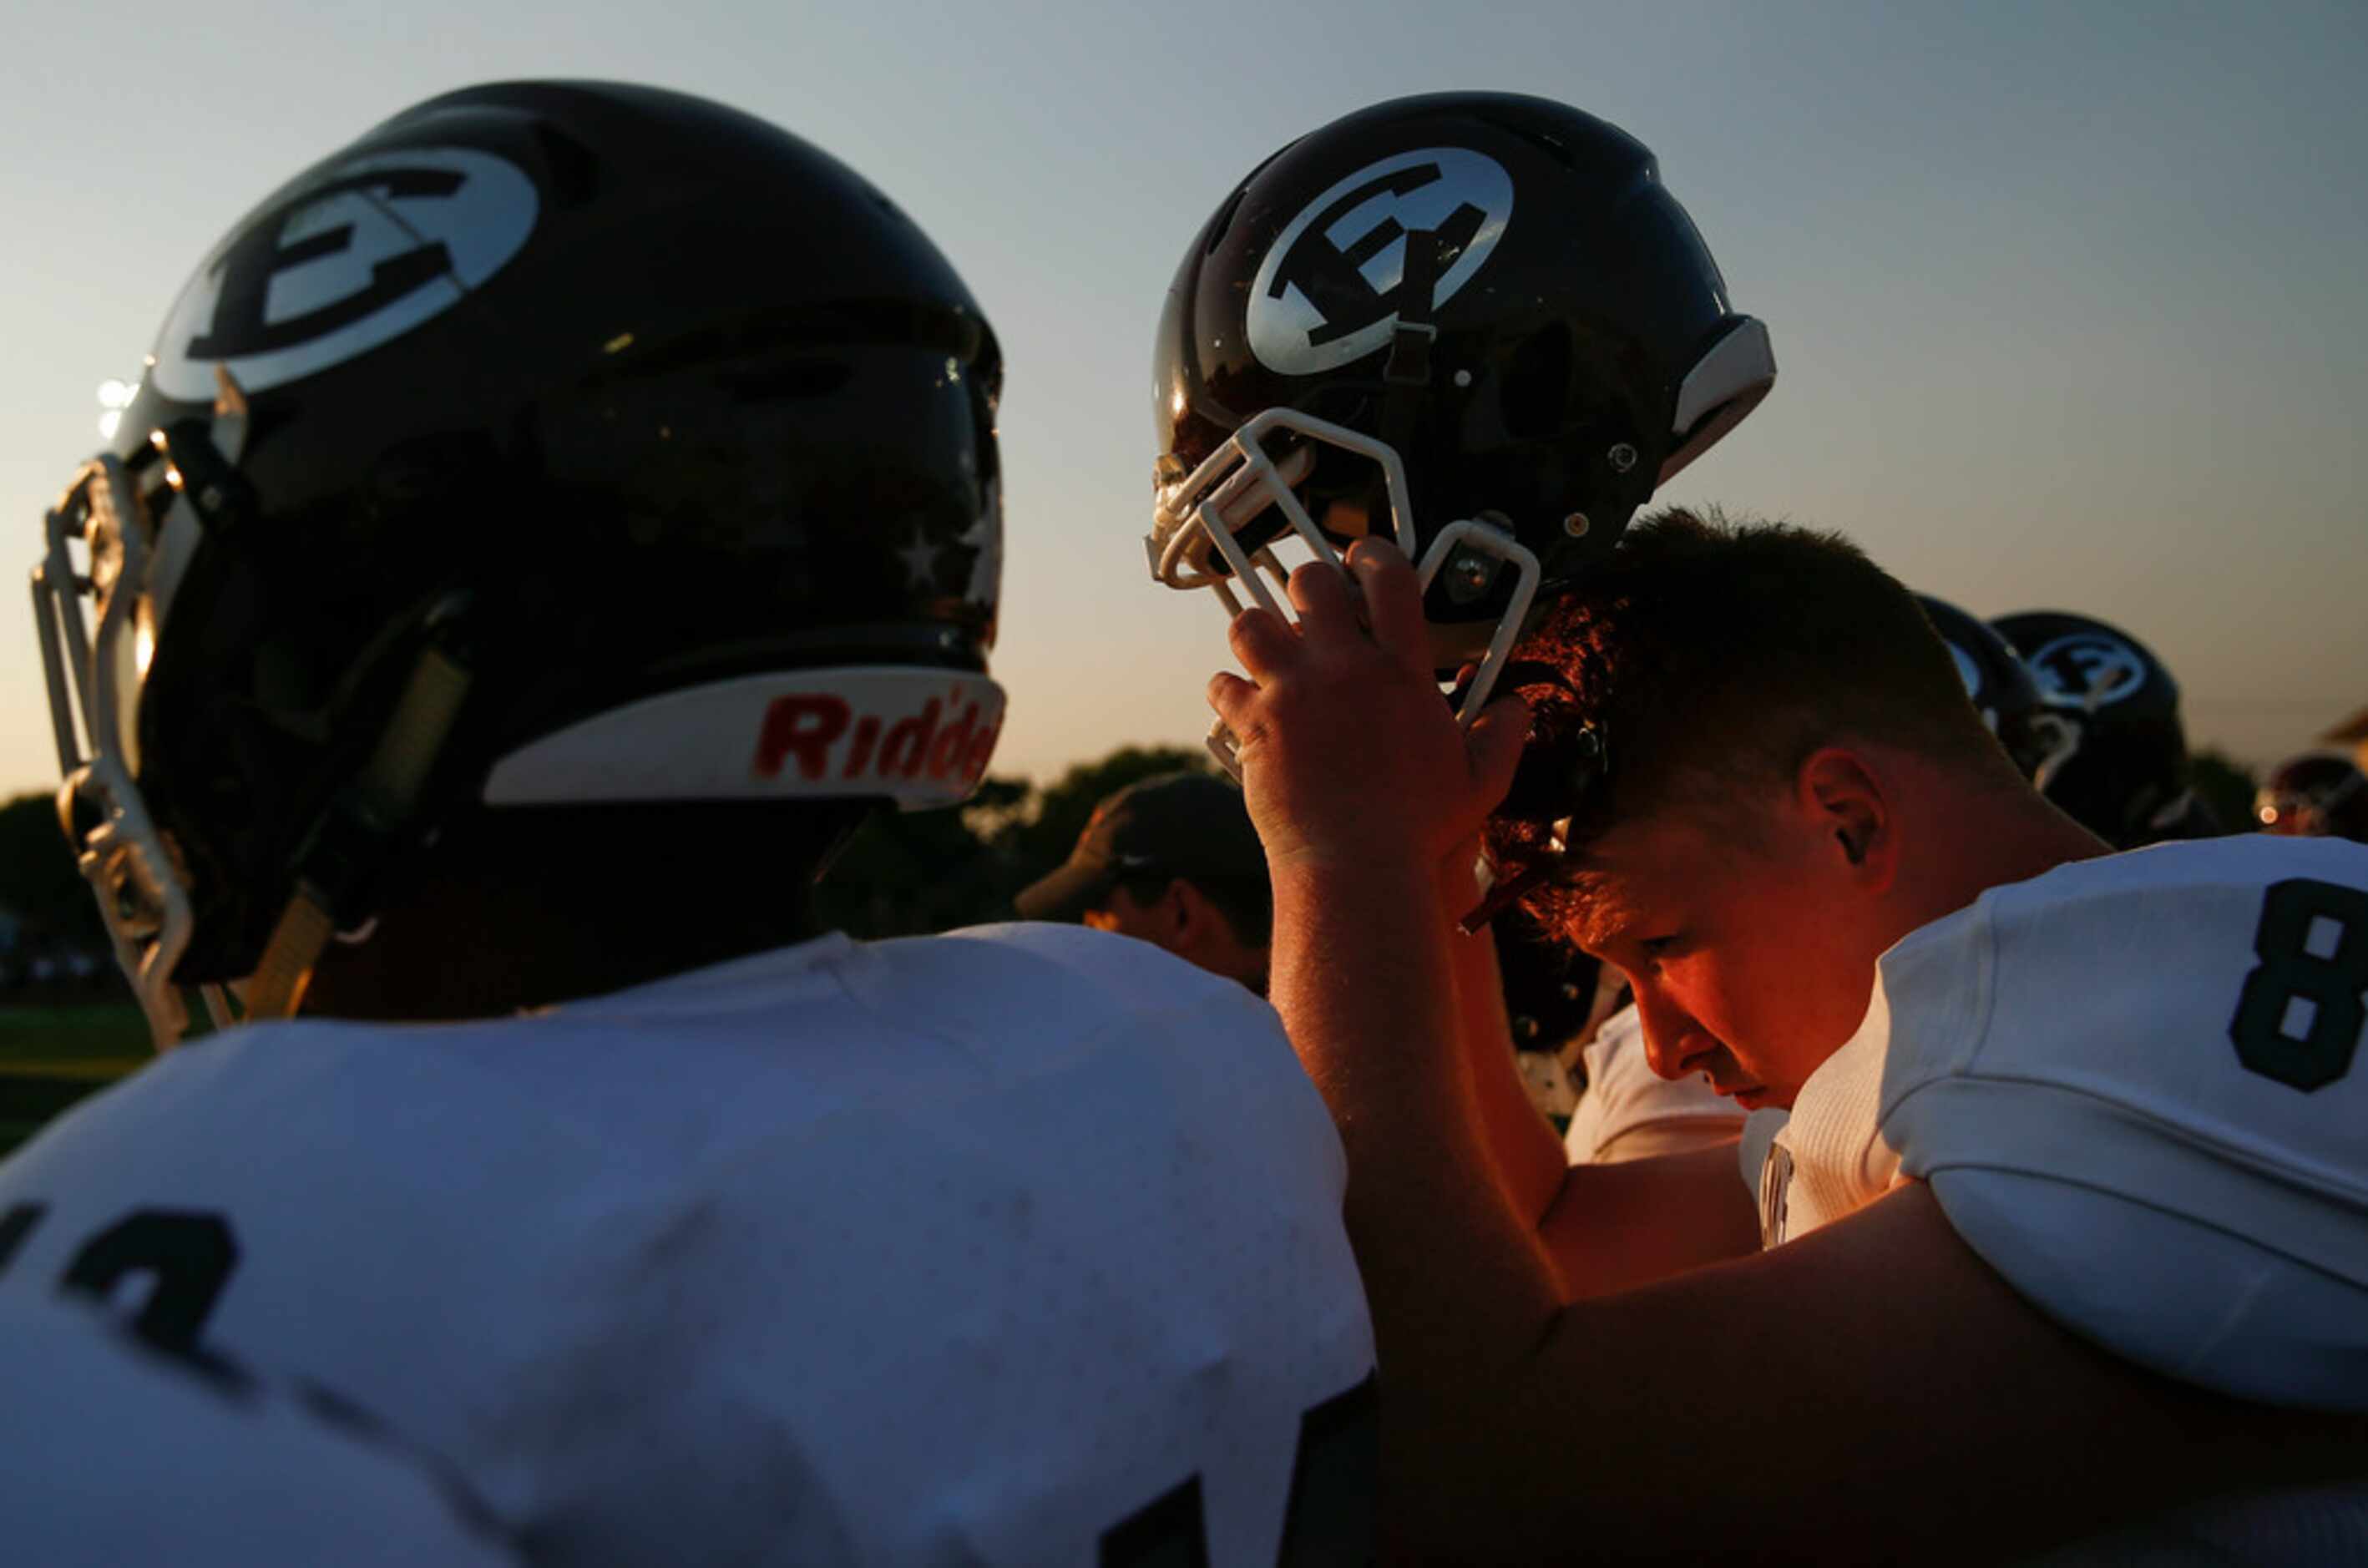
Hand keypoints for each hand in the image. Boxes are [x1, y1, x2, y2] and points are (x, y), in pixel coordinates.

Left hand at [1208, 540, 1527, 875]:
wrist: (1357, 869)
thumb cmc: (1419, 830)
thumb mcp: (1480, 782)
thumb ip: (1502, 736)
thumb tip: (1519, 707)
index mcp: (1401, 672)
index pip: (1390, 578)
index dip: (1372, 554)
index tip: (1361, 557)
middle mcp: (1345, 670)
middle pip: (1311, 584)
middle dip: (1307, 588)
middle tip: (1310, 610)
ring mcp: (1294, 693)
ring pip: (1252, 624)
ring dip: (1258, 636)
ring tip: (1269, 655)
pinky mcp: (1254, 725)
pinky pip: (1223, 684)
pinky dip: (1228, 693)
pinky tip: (1242, 708)